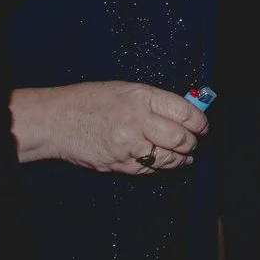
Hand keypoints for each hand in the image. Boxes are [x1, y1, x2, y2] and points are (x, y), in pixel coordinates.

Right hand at [11, 80, 207, 174]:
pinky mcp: (118, 163)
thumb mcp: (126, 90)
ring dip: (181, 158)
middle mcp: (138, 121)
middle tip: (195, 141)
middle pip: (180, 137)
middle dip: (192, 142)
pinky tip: (166, 163)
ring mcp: (128, 145)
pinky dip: (161, 167)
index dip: (199, 122)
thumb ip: (154, 102)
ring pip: (167, 157)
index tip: (203, 126)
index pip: (184, 112)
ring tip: (186, 155)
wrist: (56, 121)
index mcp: (142, 98)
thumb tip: (182, 113)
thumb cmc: (88, 101)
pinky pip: (148, 169)